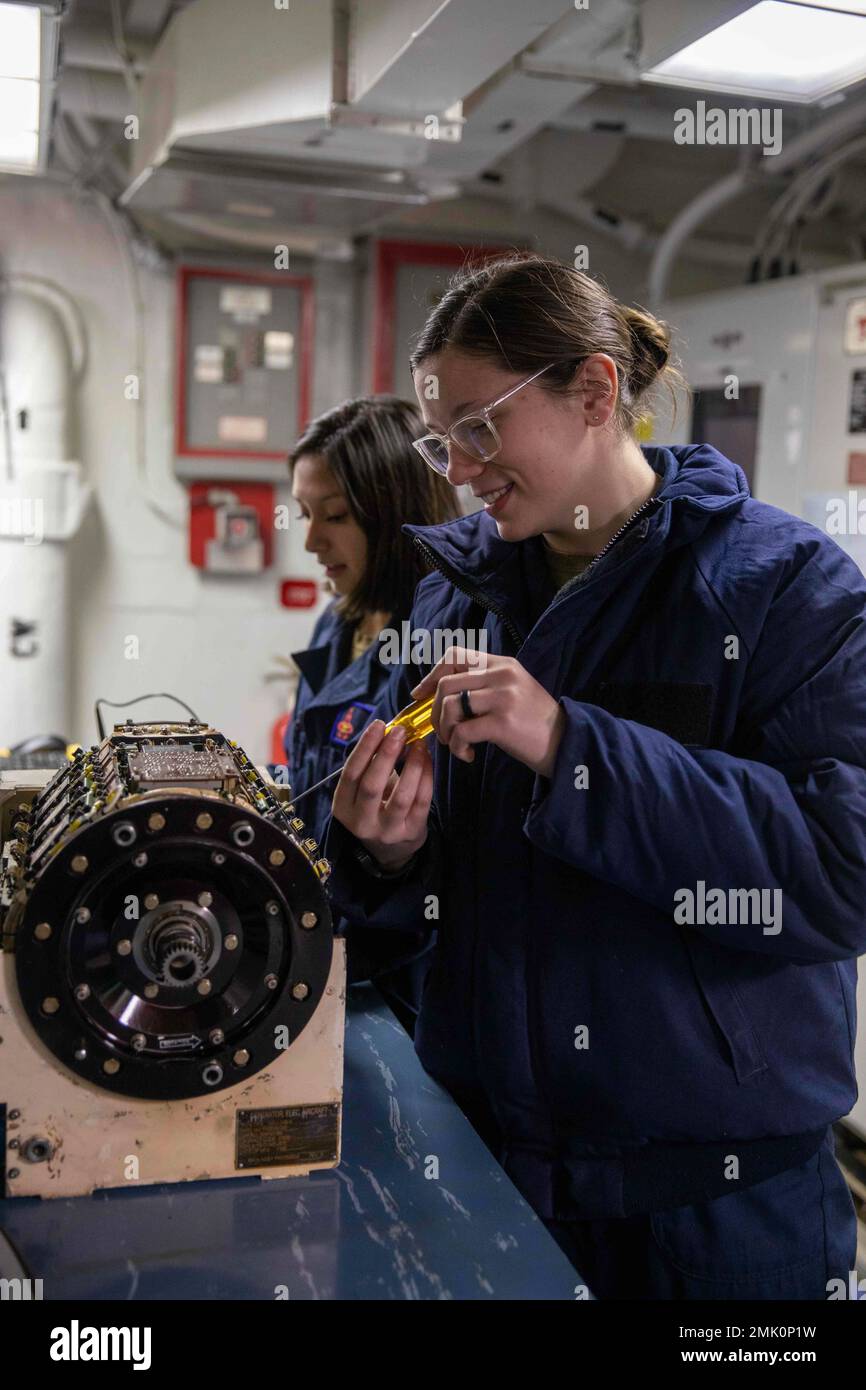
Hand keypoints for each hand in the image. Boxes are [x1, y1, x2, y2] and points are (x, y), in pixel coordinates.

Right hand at [332, 719, 432, 871]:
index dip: (364, 748)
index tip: (378, 725)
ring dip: (412, 765)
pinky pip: (422, 802)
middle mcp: (362, 822)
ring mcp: (388, 831)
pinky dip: (426, 777)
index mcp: (343, 807)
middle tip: (400, 731)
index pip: (350, 775)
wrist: (391, 849)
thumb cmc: (376, 808)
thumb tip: (391, 732)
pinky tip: (426, 759)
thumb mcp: (364, 790)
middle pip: (372, 785)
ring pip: (401, 796)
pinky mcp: (411, 833)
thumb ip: (373, 764)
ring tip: (418, 744)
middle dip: (387, 754)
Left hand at [410, 646, 565, 777]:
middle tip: (441, 732)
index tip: (420, 695)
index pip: (456, 655)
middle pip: (446, 684)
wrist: (565, 743)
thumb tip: (441, 693)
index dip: (432, 675)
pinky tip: (468, 755)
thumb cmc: (533, 722)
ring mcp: (503, 697)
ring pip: (450, 706)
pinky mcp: (503, 723)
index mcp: (503, 664)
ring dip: (444, 731)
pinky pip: (462, 731)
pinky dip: (457, 747)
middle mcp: (502, 675)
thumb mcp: (513, 690)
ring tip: (455, 744)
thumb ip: (484, 684)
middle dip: (434, 711)